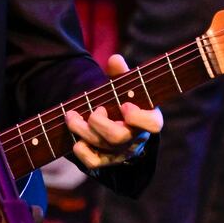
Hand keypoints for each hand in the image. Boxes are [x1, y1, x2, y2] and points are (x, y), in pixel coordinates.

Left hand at [64, 54, 163, 168]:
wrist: (116, 122)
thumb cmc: (123, 100)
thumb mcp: (125, 86)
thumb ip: (121, 74)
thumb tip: (115, 60)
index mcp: (148, 119)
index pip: (153, 125)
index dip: (138, 117)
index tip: (123, 105)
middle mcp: (135, 139)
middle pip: (118, 136)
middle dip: (99, 122)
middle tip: (93, 110)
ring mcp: (120, 152)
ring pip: (101, 146)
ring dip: (81, 129)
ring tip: (71, 115)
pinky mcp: (105, 161)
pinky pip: (93, 162)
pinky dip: (81, 151)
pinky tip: (76, 139)